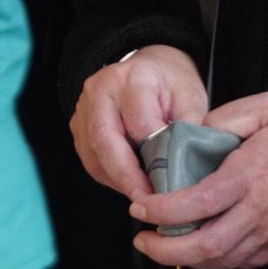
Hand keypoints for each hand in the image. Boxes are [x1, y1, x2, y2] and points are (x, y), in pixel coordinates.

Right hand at [71, 45, 209, 201]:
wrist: (146, 68)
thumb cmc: (168, 84)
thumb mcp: (189, 97)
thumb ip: (188, 128)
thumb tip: (183, 166)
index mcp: (132, 77)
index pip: (138, 123)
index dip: (154, 156)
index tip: (168, 181)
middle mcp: (100, 91)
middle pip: (105, 141)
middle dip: (127, 177)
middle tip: (148, 201)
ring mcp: (83, 110)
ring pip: (94, 156)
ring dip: (118, 180)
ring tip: (143, 195)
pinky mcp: (78, 128)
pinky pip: (90, 160)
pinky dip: (111, 176)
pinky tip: (130, 181)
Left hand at [129, 91, 267, 268]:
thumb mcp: (267, 108)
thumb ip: (225, 119)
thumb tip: (195, 135)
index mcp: (250, 176)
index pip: (196, 204)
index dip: (162, 212)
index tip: (141, 209)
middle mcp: (258, 211)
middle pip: (204, 247)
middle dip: (165, 251)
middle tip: (144, 241)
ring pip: (220, 261)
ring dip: (186, 259)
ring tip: (165, 246)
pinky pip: (241, 262)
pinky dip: (214, 261)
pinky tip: (199, 250)